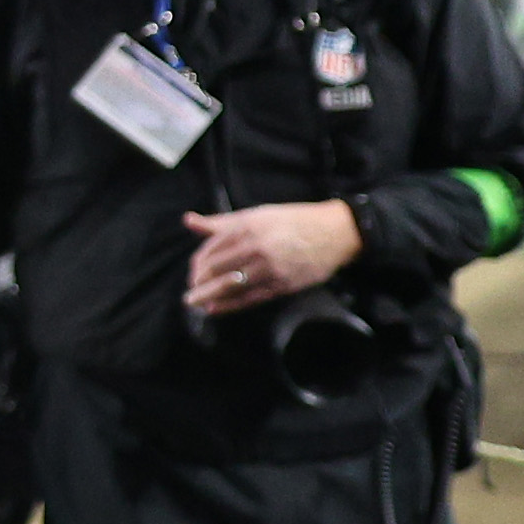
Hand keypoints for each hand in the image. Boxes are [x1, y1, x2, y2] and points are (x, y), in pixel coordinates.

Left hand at [181, 199, 364, 322]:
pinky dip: (230, 305)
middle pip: (217, 269)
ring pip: (231, 285)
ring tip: (194, 302)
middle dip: (199, 282)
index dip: (197, 263)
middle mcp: (256, 248)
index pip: (211, 249)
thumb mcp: (256, 215)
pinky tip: (214, 308)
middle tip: (191, 289)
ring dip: (208, 295)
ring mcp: (270, 268)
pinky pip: (250, 298)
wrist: (335, 233)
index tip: (193, 271)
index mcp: (247, 228)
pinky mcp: (283, 284)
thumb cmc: (293, 221)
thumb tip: (188, 220)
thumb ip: (220, 222)